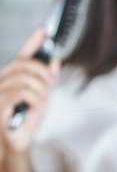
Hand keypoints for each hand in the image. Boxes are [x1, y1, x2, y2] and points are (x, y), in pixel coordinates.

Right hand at [0, 28, 59, 162]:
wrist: (18, 142)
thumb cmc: (27, 119)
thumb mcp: (43, 96)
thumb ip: (47, 79)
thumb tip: (55, 60)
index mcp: (13, 78)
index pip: (22, 55)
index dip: (33, 41)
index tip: (44, 29)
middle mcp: (2, 81)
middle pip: (22, 64)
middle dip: (41, 70)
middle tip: (52, 79)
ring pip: (23, 79)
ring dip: (39, 88)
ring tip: (43, 99)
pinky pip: (20, 93)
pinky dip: (34, 98)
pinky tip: (37, 104)